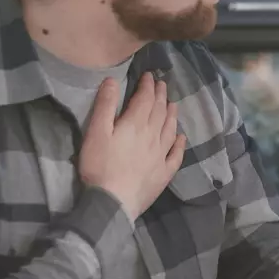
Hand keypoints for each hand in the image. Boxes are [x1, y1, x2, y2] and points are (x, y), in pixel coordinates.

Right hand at [79, 72, 186, 219]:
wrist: (113, 202)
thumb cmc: (100, 166)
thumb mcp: (96, 133)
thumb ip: (105, 105)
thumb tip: (113, 80)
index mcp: (136, 124)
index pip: (145, 99)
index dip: (147, 86)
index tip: (149, 76)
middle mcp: (153, 136)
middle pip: (160, 112)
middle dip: (161, 96)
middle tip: (162, 85)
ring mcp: (161, 155)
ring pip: (170, 130)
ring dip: (172, 115)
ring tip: (173, 105)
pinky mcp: (164, 173)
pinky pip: (176, 155)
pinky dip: (180, 144)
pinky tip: (182, 138)